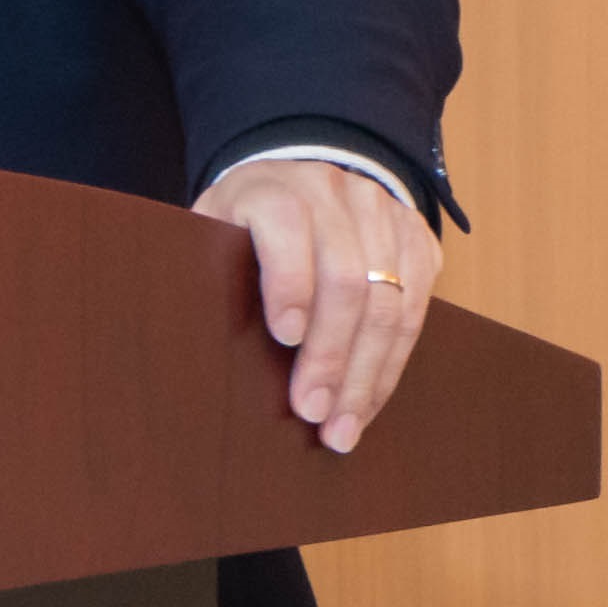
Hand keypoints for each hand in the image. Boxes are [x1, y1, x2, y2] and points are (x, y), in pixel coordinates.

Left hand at [192, 156, 439, 454]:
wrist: (298, 180)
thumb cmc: (242, 227)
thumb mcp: (212, 233)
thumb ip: (208, 272)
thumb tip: (190, 350)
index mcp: (272, 187)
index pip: (286, 225)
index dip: (288, 281)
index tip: (285, 336)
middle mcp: (332, 191)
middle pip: (346, 277)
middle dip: (330, 354)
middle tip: (313, 411)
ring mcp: (382, 211)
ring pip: (388, 301)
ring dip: (366, 374)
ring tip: (343, 426)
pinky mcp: (417, 238)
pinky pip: (416, 309)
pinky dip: (392, 363)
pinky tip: (369, 400)